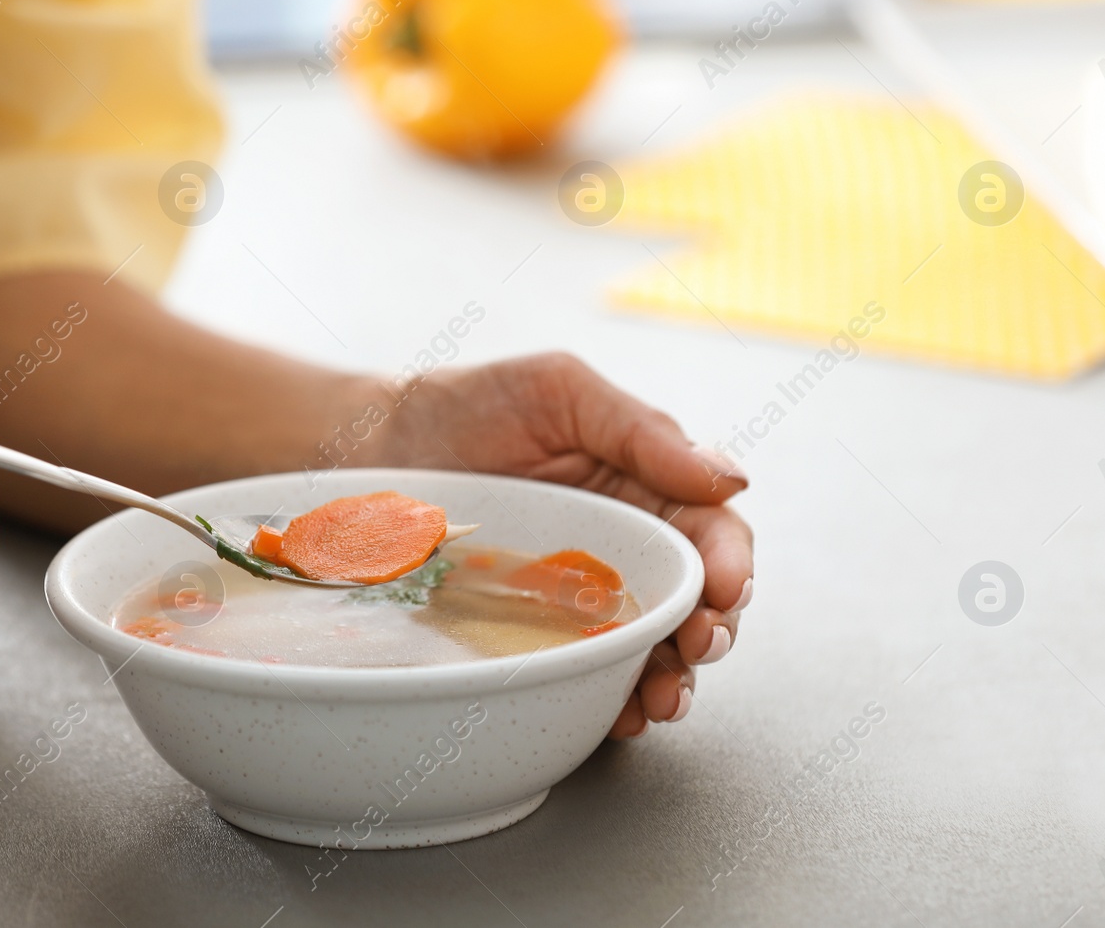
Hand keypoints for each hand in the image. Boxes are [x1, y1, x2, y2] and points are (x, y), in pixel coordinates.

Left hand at [372, 352, 752, 737]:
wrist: (372, 444)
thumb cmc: (465, 404)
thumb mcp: (559, 391)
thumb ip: (642, 431)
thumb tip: (732, 477)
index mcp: (642, 485)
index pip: (712, 530)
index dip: (732, 563)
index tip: (726, 590)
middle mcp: (621, 546)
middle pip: (694, 600)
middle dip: (711, 630)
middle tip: (699, 647)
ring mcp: (578, 595)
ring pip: (650, 646)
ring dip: (671, 678)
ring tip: (664, 696)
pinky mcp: (535, 632)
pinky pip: (586, 672)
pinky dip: (611, 698)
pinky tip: (618, 713)